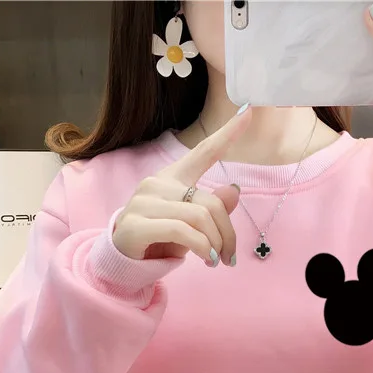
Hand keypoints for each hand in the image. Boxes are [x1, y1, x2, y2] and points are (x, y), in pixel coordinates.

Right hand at [112, 107, 251, 266]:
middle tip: (229, 257)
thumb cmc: (160, 239)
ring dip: (214, 245)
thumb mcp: (191, 225)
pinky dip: (201, 247)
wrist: (123, 260)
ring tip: (215, 260)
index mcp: (173, 178)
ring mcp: (144, 202)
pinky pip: (181, 231)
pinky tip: (206, 259)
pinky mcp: (136, 224)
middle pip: (210, 203)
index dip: (227, 134)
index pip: (203, 152)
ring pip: (199, 217)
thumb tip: (234, 190)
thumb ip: (211, 208)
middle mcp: (157, 184)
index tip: (249, 112)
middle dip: (226, 234)